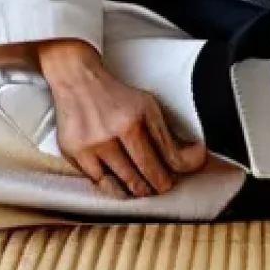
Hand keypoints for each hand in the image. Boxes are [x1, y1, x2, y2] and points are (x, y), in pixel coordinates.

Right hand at [37, 39, 207, 198]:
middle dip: (160, 183)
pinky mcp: (76, 152)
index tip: (188, 169)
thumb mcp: (146, 105)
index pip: (171, 155)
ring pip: (127, 183)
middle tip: (163, 184)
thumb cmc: (115, 96)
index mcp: (140, 114)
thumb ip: (165, 134)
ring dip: (140, 189)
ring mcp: (96, 143)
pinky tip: (121, 186)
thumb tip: (193, 158)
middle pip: (150, 174)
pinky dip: (115, 188)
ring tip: (144, 186)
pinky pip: (101, 183)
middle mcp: (119, 128)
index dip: (186, 166)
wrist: (78, 80)